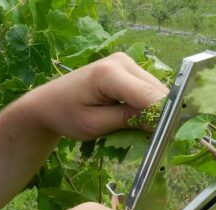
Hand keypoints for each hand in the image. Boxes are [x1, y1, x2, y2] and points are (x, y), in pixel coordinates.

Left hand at [22, 53, 168, 140]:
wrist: (50, 102)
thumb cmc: (66, 115)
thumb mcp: (94, 124)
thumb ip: (126, 120)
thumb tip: (159, 122)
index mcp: (110, 74)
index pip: (149, 96)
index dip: (162, 117)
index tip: (165, 140)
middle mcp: (123, 61)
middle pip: (157, 92)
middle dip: (160, 116)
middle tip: (154, 142)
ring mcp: (128, 63)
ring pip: (157, 92)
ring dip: (155, 113)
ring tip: (141, 132)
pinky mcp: (130, 70)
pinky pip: (149, 91)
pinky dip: (148, 108)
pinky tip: (136, 120)